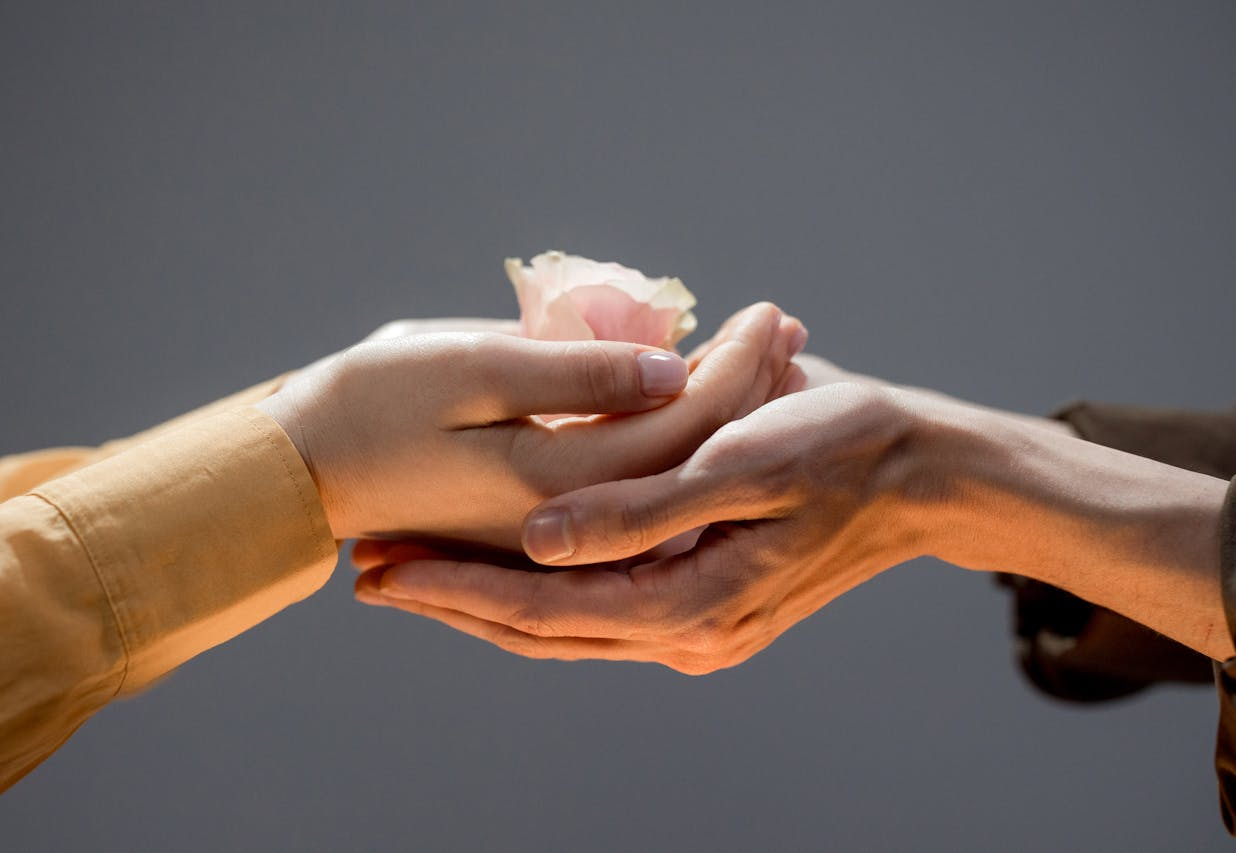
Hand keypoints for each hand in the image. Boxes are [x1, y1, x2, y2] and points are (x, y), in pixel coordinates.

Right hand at [258, 302, 804, 545]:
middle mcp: (574, 522)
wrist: (298, 467)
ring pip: (666, 477)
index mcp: (560, 486)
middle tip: (786, 330)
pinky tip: (696, 399)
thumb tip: (674, 371)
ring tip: (766, 358)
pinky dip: (671, 441)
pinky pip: (629, 486)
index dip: (734, 369)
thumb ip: (577, 378)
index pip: (682, 430)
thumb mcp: (470, 367)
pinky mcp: (539, 522)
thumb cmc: (369, 403)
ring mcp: (557, 531)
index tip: (771, 313)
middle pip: (689, 460)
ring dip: (716, 417)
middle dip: (743, 392)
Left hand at [354, 382, 918, 671]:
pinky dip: (542, 590)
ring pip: (565, 626)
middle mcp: (689, 635)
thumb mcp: (745, 462)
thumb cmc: (843, 450)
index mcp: (694, 606)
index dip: (455, 590)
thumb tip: (538, 539)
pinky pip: (601, 610)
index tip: (382, 569)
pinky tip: (501, 564)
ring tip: (412, 572)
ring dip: (486, 598)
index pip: (543, 610)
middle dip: (452, 601)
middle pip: (541, 631)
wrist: (921, 472)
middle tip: (372, 574)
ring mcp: (698, 628)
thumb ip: (640, 509)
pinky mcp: (705, 603)